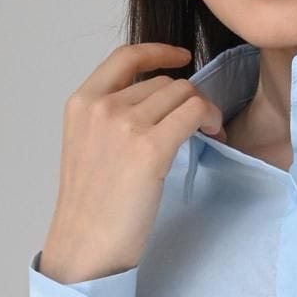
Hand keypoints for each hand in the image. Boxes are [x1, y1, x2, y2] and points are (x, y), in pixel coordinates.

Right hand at [39, 43, 226, 283]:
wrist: (86, 245)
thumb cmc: (92, 211)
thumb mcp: (88, 150)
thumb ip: (111, 122)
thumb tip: (155, 108)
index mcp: (81, 103)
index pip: (125, 57)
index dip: (159, 52)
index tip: (181, 57)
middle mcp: (101, 106)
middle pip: (163, 81)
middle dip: (188, 98)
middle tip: (203, 125)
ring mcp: (124, 124)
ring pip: (182, 93)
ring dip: (203, 110)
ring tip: (210, 133)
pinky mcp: (150, 148)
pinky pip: (193, 113)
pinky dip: (210, 118)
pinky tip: (214, 134)